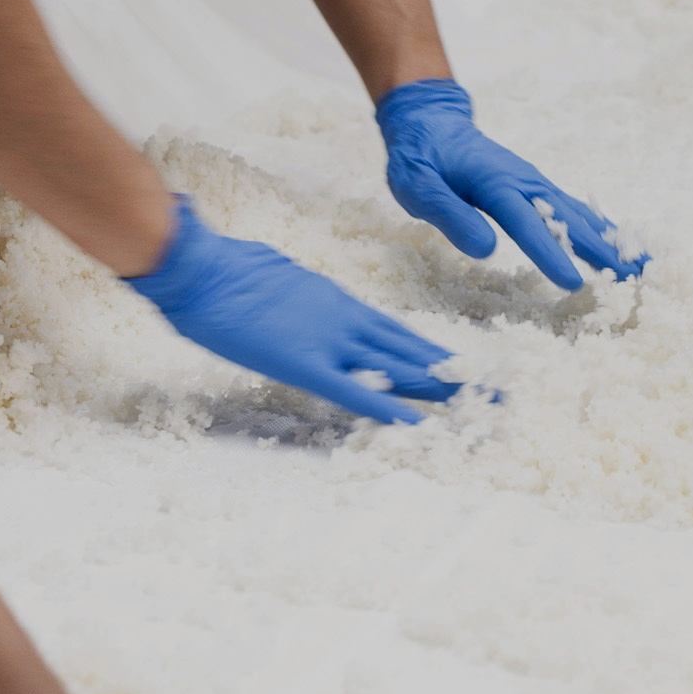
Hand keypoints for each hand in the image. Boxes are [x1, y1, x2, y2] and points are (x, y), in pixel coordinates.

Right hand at [126, 195, 457, 424]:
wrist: (202, 268)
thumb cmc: (226, 272)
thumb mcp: (277, 279)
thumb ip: (299, 299)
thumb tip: (299, 307)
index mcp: (337, 303)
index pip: (394, 334)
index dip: (428, 353)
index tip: (459, 368)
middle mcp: (344, 321)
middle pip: (408, 351)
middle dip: (450, 373)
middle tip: (490, 391)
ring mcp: (329, 341)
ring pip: (395, 368)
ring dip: (436, 388)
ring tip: (475, 405)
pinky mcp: (305, 364)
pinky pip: (354, 392)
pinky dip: (388, 409)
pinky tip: (417, 425)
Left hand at [376, 79, 642, 289]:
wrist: (430, 122)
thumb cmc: (420, 157)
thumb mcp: (419, 186)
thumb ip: (450, 215)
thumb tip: (486, 249)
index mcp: (495, 182)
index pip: (527, 223)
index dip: (550, 253)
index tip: (573, 283)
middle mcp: (524, 181)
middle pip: (568, 219)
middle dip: (601, 249)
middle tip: (633, 277)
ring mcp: (533, 183)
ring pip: (577, 214)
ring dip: (608, 240)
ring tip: (640, 265)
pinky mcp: (534, 189)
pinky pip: (571, 210)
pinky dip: (597, 227)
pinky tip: (614, 244)